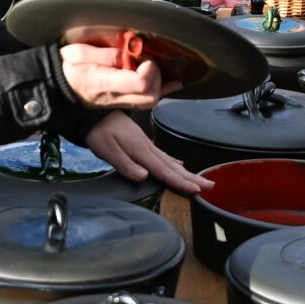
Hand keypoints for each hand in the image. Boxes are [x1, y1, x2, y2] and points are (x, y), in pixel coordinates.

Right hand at [58, 41, 178, 109]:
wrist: (57, 88)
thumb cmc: (67, 69)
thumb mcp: (76, 54)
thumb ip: (102, 54)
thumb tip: (123, 55)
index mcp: (104, 81)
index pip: (138, 83)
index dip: (149, 70)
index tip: (145, 58)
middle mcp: (115, 95)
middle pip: (150, 96)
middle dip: (156, 77)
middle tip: (147, 61)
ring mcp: (120, 102)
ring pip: (151, 101)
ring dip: (160, 84)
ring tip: (154, 67)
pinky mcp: (123, 102)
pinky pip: (147, 102)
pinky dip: (163, 91)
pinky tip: (172, 82)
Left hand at [84, 112, 207, 195]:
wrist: (94, 113)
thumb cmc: (99, 131)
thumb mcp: (107, 150)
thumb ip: (125, 164)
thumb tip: (144, 177)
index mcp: (141, 151)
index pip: (164, 170)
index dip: (180, 181)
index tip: (196, 189)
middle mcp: (148, 148)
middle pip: (173, 167)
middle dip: (191, 177)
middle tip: (210, 186)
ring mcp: (146, 145)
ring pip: (170, 161)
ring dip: (186, 172)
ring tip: (200, 180)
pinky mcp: (142, 143)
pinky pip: (163, 155)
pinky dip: (174, 162)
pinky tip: (180, 164)